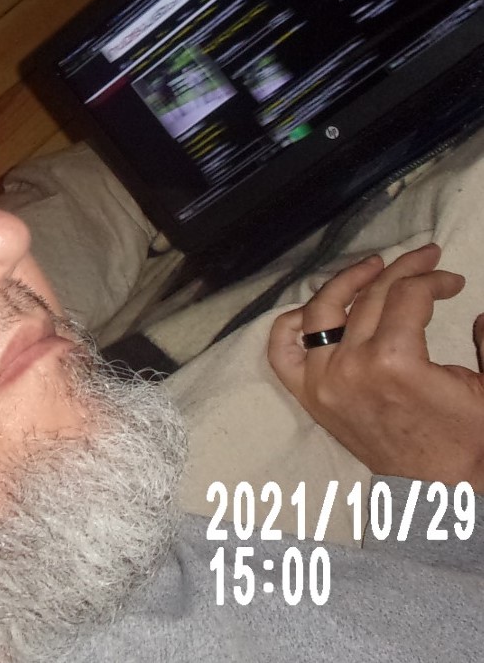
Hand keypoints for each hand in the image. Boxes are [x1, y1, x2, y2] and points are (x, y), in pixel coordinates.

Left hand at [268, 244, 483, 490]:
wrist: (440, 488)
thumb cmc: (467, 437)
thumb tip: (478, 310)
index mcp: (395, 362)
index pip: (406, 296)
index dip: (432, 280)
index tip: (452, 280)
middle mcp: (350, 366)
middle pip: (370, 297)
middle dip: (402, 271)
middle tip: (425, 258)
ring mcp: (322, 379)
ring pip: (324, 311)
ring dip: (347, 282)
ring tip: (374, 267)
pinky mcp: (308, 394)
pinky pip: (283, 350)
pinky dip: (292, 324)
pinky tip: (316, 308)